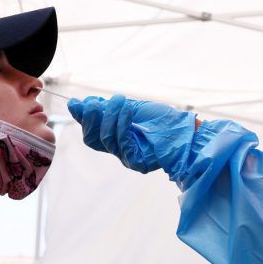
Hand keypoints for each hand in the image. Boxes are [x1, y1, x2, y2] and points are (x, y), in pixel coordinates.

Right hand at [67, 95, 196, 175]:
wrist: (186, 130)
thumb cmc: (162, 119)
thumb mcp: (131, 108)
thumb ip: (107, 108)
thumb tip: (78, 103)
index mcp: (116, 137)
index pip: (91, 131)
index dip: (82, 118)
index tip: (76, 103)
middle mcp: (118, 150)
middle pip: (92, 139)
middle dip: (90, 119)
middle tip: (94, 103)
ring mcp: (127, 158)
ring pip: (106, 140)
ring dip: (109, 117)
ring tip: (119, 100)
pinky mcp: (137, 162)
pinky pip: (123, 144)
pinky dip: (122, 124)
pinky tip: (128, 111)